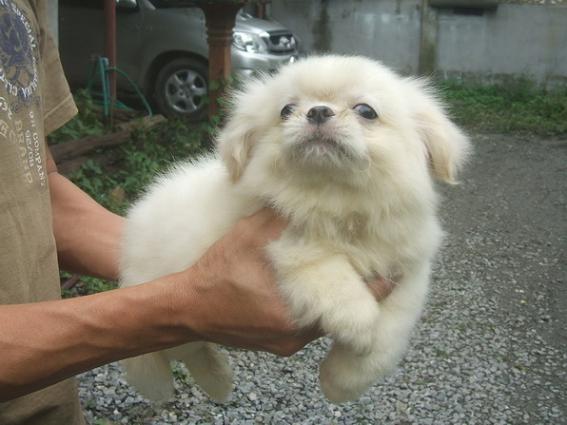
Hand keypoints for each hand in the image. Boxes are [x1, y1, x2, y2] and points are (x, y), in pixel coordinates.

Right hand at [180, 209, 393, 355]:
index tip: (390, 263)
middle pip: (346, 313)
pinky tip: (306, 287)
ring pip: (326, 321)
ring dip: (333, 299)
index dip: (376, 281)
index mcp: (298, 310)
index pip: (357, 301)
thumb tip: (309, 198)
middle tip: (366, 262)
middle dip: (355, 288)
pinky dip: (313, 308)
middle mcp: (299, 335)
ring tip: (339, 272)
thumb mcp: (249, 235)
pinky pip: (308, 327)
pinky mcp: (278, 346)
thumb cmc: (216, 273)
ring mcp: (289, 344)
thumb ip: (281, 218)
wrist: (184, 310)